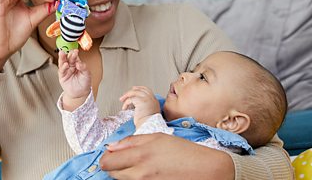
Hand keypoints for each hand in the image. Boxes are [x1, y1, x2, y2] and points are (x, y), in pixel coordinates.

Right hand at [58, 50, 90, 110]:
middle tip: (70, 51)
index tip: (76, 51)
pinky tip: (65, 64)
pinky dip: (63, 67)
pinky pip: (62, 71)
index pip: (75, 57)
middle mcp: (71, 66)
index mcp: (77, 64)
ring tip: (62, 53)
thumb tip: (79, 63)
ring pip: (63, 63)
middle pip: (69, 58)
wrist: (80, 93)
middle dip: (69, 54)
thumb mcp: (87, 74)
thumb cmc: (84, 83)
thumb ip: (84, 68)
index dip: (75, 53)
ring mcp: (66, 71)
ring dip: (62, 58)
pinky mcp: (62, 76)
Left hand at [100, 133, 234, 179]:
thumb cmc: (184, 152)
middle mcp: (140, 173)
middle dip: (116, 166)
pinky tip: (149, 174)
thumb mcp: (157, 138)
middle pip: (112, 174)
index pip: (106, 162)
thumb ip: (131, 141)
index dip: (106, 158)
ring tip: (142, 166)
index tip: (111, 155)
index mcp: (140, 155)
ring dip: (126, 174)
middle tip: (129, 160)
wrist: (205, 170)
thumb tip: (111, 147)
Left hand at [120, 86, 159, 128]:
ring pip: (134, 92)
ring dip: (126, 95)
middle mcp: (152, 99)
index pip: (147, 90)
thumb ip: (145, 106)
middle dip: (132, 90)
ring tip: (122, 99)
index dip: (140, 88)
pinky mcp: (140, 101)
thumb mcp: (148, 112)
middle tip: (125, 94)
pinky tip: (124, 108)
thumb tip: (136, 104)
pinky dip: (125, 103)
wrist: (149, 127)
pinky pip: (130, 99)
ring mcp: (147, 99)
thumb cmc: (148, 123)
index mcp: (155, 101)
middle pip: (140, 89)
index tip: (134, 89)